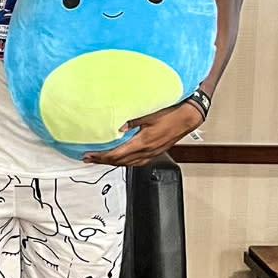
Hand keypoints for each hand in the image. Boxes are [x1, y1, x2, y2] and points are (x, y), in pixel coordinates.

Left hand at [82, 101, 203, 167]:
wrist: (188, 117)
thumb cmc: (172, 114)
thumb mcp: (148, 114)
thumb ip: (131, 121)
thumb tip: (116, 126)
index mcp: (143, 143)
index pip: (116, 155)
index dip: (101, 156)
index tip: (90, 155)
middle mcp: (146, 151)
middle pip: (119, 161)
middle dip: (102, 161)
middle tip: (88, 159)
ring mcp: (151, 154)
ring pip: (126, 163)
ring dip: (112, 162)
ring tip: (100, 159)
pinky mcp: (154, 153)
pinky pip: (135, 162)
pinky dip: (123, 161)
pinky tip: (119, 158)